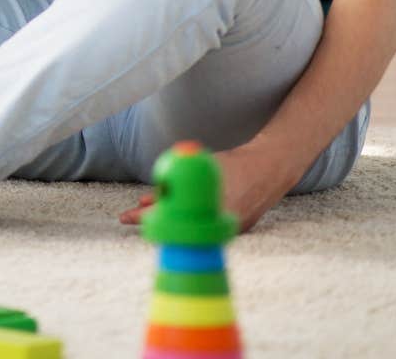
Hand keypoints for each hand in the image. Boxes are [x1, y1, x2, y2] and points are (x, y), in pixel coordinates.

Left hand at [118, 142, 297, 232]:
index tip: (125, 217)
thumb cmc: (232, 166)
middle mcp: (219, 223)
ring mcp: (229, 229)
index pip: (168, 216)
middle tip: (127, 217)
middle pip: (176, 228)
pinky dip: (188, 220)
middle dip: (151, 221)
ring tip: (147, 208)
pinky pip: (204, 228)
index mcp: (209, 207)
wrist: (270, 170)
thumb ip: (173, 184)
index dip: (144, 218)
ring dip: (169, 219)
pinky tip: (175, 210)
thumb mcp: (199, 169)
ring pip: (189, 229)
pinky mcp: (235, 230)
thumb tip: (146, 201)